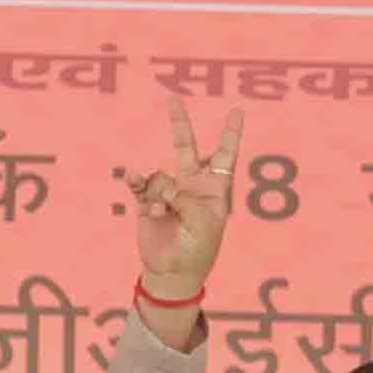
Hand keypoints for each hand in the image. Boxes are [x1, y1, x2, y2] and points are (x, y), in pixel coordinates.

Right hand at [127, 98, 244, 293]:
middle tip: (174, 99)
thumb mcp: (202, 224)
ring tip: (164, 212)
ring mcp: (168, 192)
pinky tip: (134, 178)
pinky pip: (140, 182)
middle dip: (180, 124)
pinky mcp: (147, 200)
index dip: (230, 134)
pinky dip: (137, 180)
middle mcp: (192, 187)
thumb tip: (160, 184)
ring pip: (160, 174)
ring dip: (159, 190)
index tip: (237, 111)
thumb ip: (185, 198)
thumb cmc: (196, 251)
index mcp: (214, 192)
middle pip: (185, 148)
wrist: (170, 273)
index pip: (224, 158)